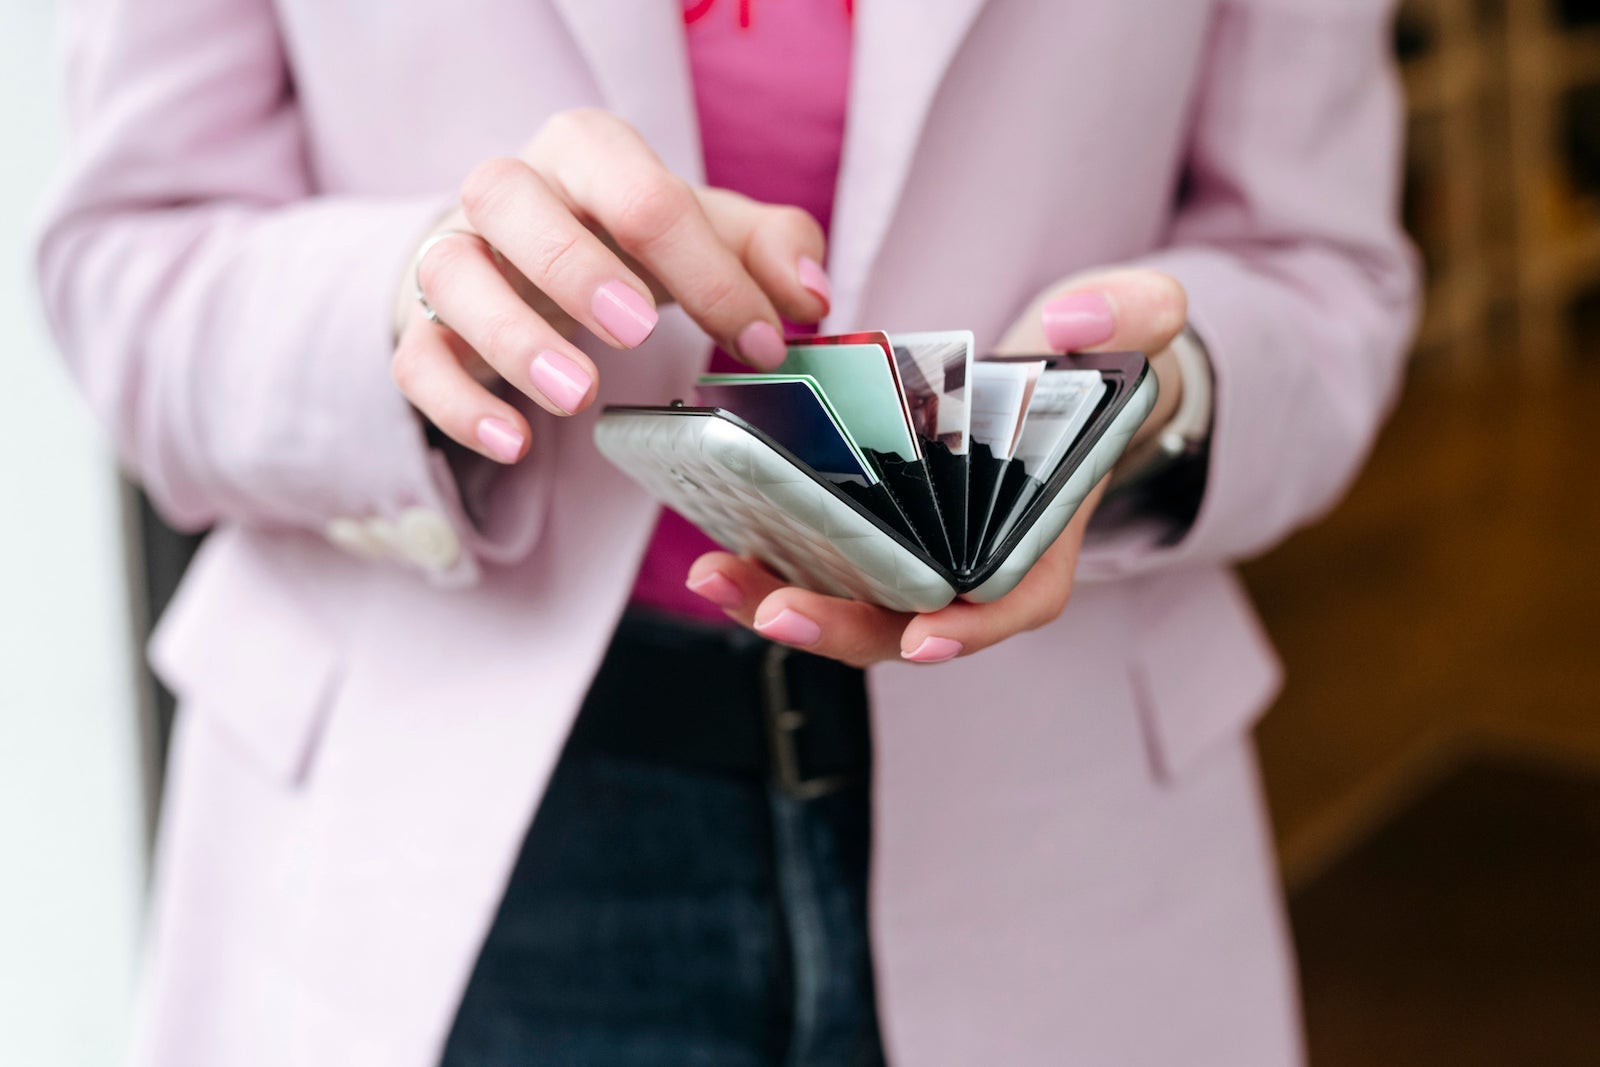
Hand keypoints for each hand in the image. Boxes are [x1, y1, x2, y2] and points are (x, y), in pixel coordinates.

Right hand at [391, 108, 832, 463]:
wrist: (528, 256)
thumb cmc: (628, 240)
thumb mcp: (710, 232)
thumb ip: (771, 249)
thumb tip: (809, 298)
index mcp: (587, 152)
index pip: (639, 193)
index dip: (707, 270)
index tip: (760, 342)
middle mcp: (509, 191)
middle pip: (511, 199)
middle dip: (574, 265)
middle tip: (637, 330)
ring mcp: (455, 256)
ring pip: (449, 274)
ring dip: (511, 335)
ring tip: (580, 397)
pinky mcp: (421, 327)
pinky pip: (414, 359)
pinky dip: (457, 404)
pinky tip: (513, 442)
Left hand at [686, 268, 1188, 666]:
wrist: (1042, 391)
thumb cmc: (1079, 373)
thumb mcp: (1122, 329)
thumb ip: (1129, 313)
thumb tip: (1080, 318)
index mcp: (1039, 534)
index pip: (1014, 599)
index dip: (973, 628)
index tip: (924, 638)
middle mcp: (971, 566)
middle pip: (907, 624)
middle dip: (840, 627)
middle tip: (776, 612)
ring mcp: (914, 563)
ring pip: (849, 609)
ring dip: (778, 604)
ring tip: (716, 575)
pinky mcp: (866, 544)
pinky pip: (817, 572)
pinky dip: (767, 568)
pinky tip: (715, 546)